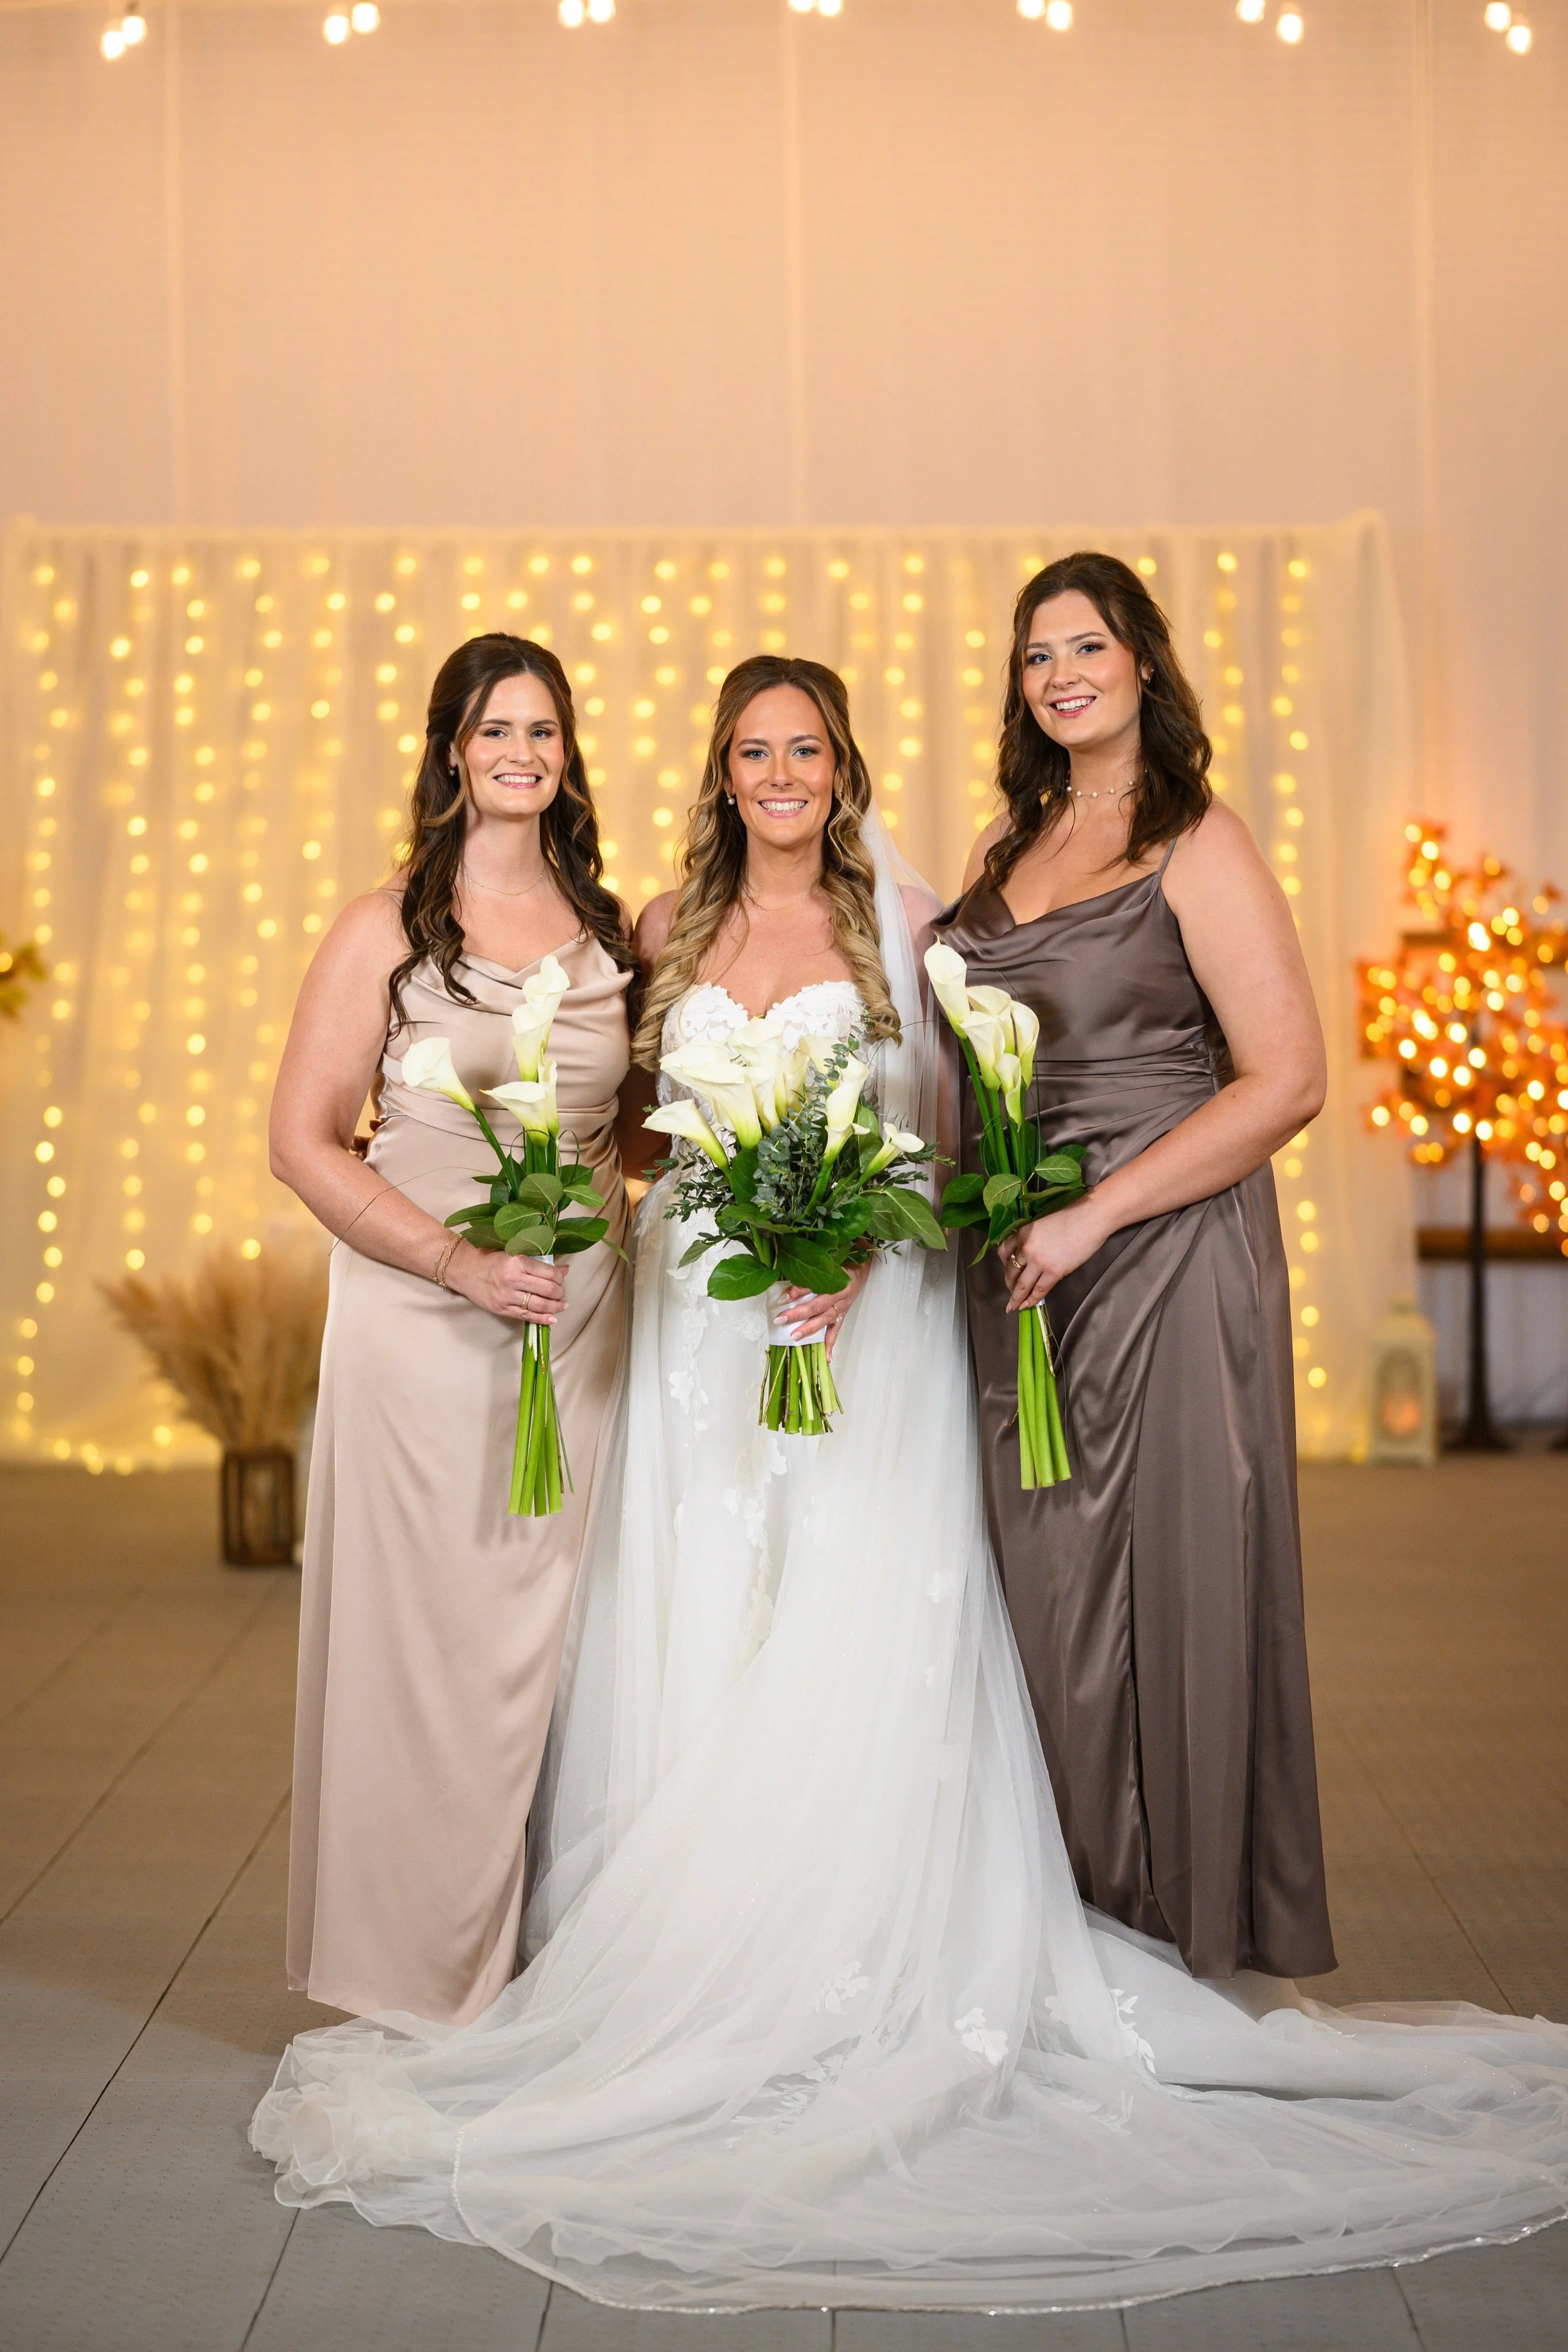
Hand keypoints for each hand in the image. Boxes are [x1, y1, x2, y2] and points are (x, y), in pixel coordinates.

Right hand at [449, 1243, 566, 1325]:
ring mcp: (507, 1296)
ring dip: (555, 1307)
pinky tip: (552, 1318)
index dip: (560, 1278)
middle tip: (561, 1293)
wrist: (465, 1270)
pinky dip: (542, 1319)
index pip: (549, 1273)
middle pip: (547, 1290)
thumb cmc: (491, 1259)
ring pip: (540, 1305)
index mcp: (518, 1262)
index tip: (561, 1279)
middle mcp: (513, 1279)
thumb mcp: (514, 1255)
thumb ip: (538, 1263)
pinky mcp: (502, 1309)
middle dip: (560, 1293)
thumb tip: (564, 1269)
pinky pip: (527, 1316)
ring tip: (562, 1305)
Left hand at [775, 1257, 871, 1359]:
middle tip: (781, 1319)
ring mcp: (842, 1305)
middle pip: (818, 1305)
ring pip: (825, 1319)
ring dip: (809, 1328)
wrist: (863, 1266)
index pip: (814, 1286)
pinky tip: (827, 1358)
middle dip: (798, 1313)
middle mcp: (840, 1293)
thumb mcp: (828, 1262)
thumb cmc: (843, 1262)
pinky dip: (831, 1344)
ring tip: (794, 1337)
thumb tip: (788, 1283)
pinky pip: (836, 1330)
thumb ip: (810, 1271)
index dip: (797, 1291)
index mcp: (837, 1278)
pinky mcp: (843, 1314)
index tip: (781, 1298)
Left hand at [1002, 1196, 1109, 1313]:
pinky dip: (1032, 1300)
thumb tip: (1033, 1252)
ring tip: (1014, 1306)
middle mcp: (1026, 1248)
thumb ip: (1033, 1238)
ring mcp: (1038, 1261)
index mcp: (1023, 1233)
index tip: (1006, 1269)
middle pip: (1010, 1271)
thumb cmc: (1071, 1217)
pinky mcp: (1053, 1272)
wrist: (1090, 1219)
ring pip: (1021, 1285)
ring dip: (1016, 1297)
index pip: (1003, 1251)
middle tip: (1010, 1291)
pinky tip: (1027, 1305)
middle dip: (1009, 1283)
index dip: (1003, 1264)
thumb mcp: (1042, 1224)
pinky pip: (1039, 1290)